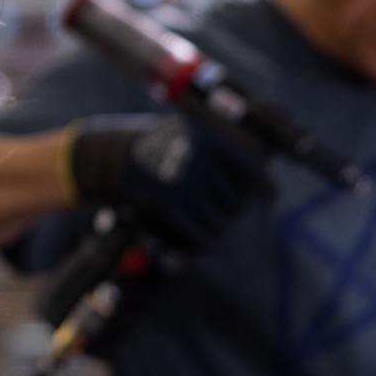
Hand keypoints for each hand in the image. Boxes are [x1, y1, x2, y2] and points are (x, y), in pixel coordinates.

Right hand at [69, 114, 268, 251]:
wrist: (107, 157)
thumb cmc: (147, 145)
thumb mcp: (182, 133)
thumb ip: (216, 150)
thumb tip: (258, 167)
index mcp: (206, 139)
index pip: (251, 165)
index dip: (264, 185)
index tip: (269, 199)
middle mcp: (201, 159)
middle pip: (237, 200)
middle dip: (231, 210)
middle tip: (219, 213)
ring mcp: (186, 182)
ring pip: (223, 221)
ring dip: (216, 229)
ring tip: (205, 228)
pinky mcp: (172, 204)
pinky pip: (203, 233)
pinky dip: (201, 242)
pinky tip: (196, 243)